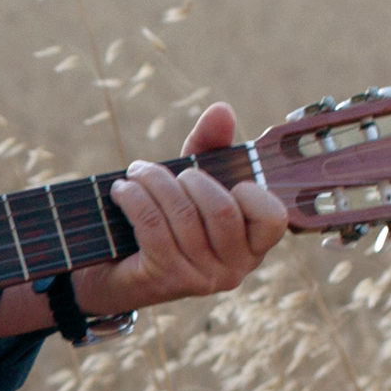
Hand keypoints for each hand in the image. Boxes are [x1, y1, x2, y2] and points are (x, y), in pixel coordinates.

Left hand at [93, 103, 289, 314]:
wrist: (116, 271)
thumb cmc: (165, 220)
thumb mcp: (192, 181)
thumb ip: (211, 145)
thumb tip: (222, 110)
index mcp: (253, 245)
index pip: (274, 218)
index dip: (252, 192)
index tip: (228, 181)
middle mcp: (235, 268)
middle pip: (221, 209)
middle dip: (188, 178)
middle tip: (158, 170)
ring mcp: (202, 279)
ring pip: (183, 215)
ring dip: (153, 183)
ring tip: (136, 173)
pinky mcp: (167, 280)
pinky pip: (153, 227)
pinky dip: (134, 199)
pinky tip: (122, 190)